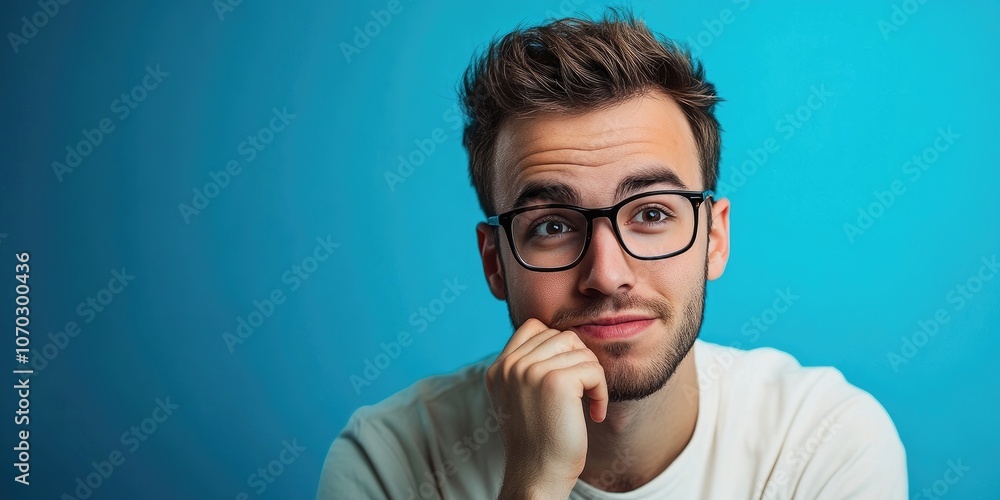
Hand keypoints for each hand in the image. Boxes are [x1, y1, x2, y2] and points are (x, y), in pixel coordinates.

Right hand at [486, 318, 608, 498]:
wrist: (537, 476)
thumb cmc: (538, 441)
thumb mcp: (520, 399)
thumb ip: (528, 368)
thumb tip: (564, 339)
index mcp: (499, 369)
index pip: (534, 327)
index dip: (558, 346)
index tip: (567, 380)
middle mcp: (510, 366)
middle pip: (562, 336)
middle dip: (579, 361)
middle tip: (582, 392)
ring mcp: (530, 371)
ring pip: (580, 350)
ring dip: (592, 377)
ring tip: (588, 403)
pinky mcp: (556, 381)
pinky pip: (593, 369)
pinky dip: (602, 391)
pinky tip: (595, 414)